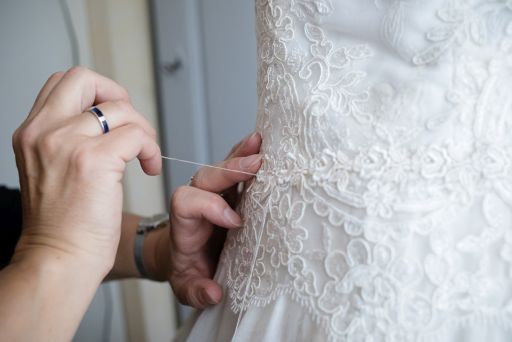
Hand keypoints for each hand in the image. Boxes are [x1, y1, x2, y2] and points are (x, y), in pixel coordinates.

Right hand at [12, 67, 160, 275]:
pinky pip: (137, 135)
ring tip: (145, 157)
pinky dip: (151, 149)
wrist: (59, 260)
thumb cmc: (62, 226)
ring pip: (120, 109)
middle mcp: (43, 132)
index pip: (64, 83)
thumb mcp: (49, 171)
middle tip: (131, 127)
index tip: (114, 120)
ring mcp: (67, 143)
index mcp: (31, 132)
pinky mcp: (94, 161)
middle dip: (118, 96)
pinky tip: (150, 168)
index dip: (97, 92)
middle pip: (85, 78)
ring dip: (143, 131)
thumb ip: (66, 140)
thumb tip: (104, 119)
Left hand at [157, 132, 261, 307]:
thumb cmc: (187, 269)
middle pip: (206, 177)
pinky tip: (262, 144)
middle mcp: (197, 202)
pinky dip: (247, 154)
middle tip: (258, 164)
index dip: (210, 207)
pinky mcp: (230, 191)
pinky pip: (234, 167)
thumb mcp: (186, 286)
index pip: (187, 202)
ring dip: (241, 154)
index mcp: (185, 225)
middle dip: (230, 169)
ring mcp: (214, 194)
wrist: (186, 257)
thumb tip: (214, 293)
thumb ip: (195, 291)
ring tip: (263, 143)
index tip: (235, 222)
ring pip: (221, 167)